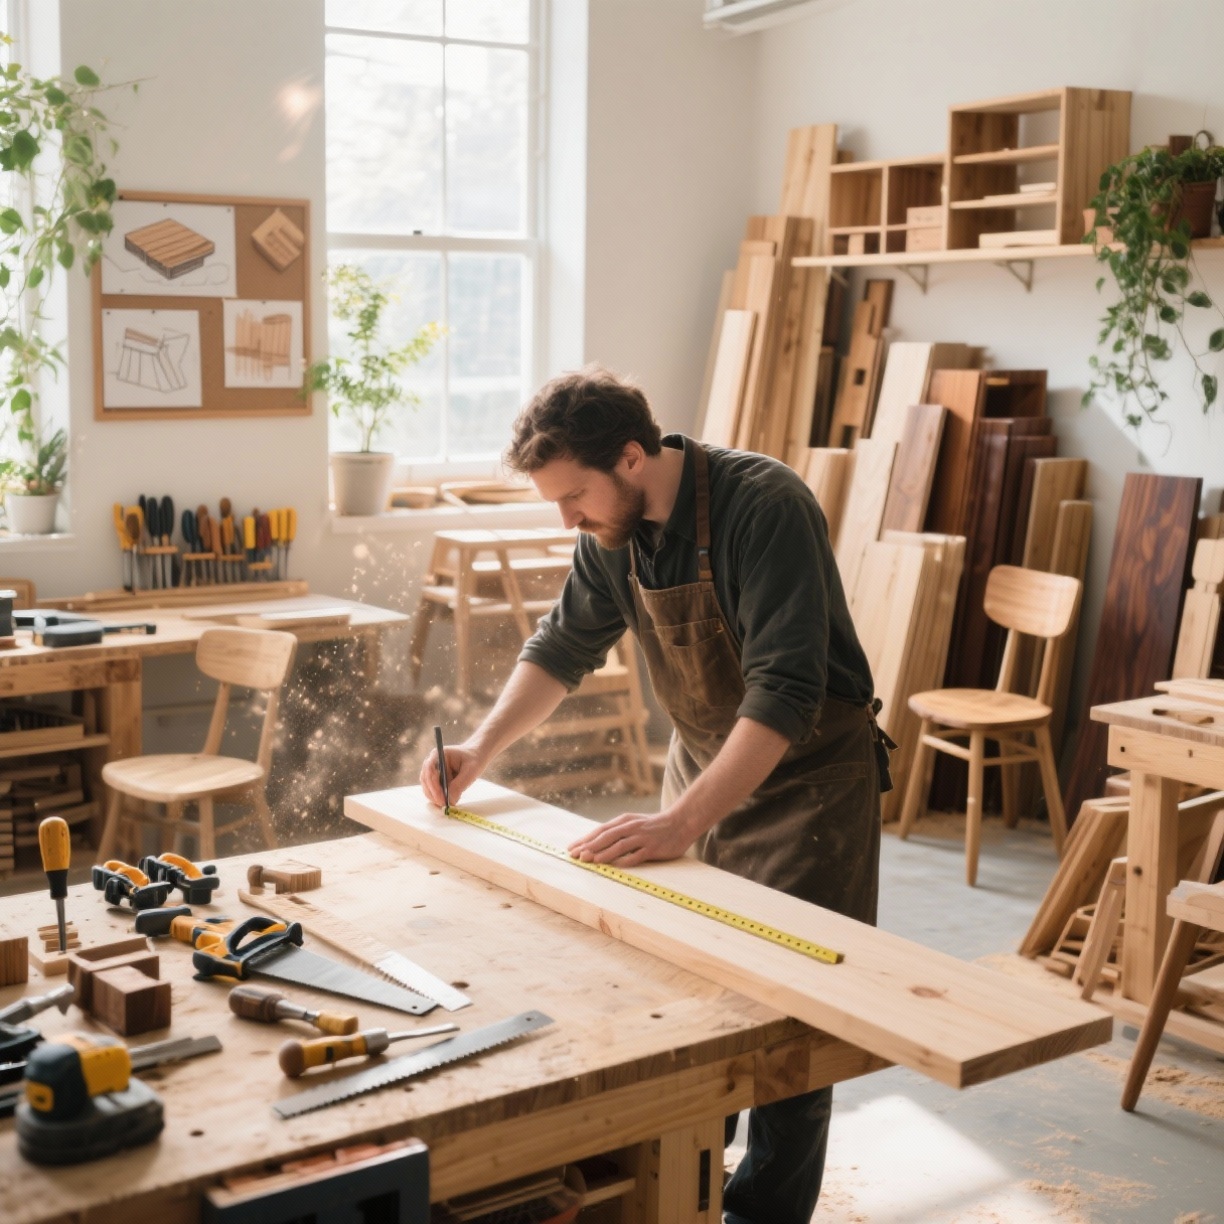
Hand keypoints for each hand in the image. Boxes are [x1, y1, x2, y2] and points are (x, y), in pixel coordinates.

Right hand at [419, 742, 482, 807]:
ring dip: (436, 797)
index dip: (434, 786)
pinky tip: (449, 800)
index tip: (442, 799)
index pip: (429, 771)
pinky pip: (433, 790)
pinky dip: (439, 797)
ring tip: (449, 803)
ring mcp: (432, 771)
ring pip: (428, 787)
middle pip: (426, 781)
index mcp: (438, 755)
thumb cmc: (474, 760)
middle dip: (434, 794)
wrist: (476, 756)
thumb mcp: (470, 771)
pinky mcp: (436, 779)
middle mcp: (432, 762)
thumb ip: (459, 785)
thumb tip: (450, 801)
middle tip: (445, 805)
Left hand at [567, 809, 695, 866]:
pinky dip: (626, 861)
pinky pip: (637, 855)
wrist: (680, 822)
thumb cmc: (654, 826)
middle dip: (590, 847)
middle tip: (576, 856)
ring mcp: (642, 837)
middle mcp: (631, 827)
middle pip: (606, 837)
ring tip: (592, 860)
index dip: (585, 840)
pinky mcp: (652, 848)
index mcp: (624, 821)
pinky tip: (616, 867)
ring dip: (604, 853)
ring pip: (619, 845)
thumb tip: (596, 842)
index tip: (572, 849)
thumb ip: (617, 831)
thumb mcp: (633, 823)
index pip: (600, 830)